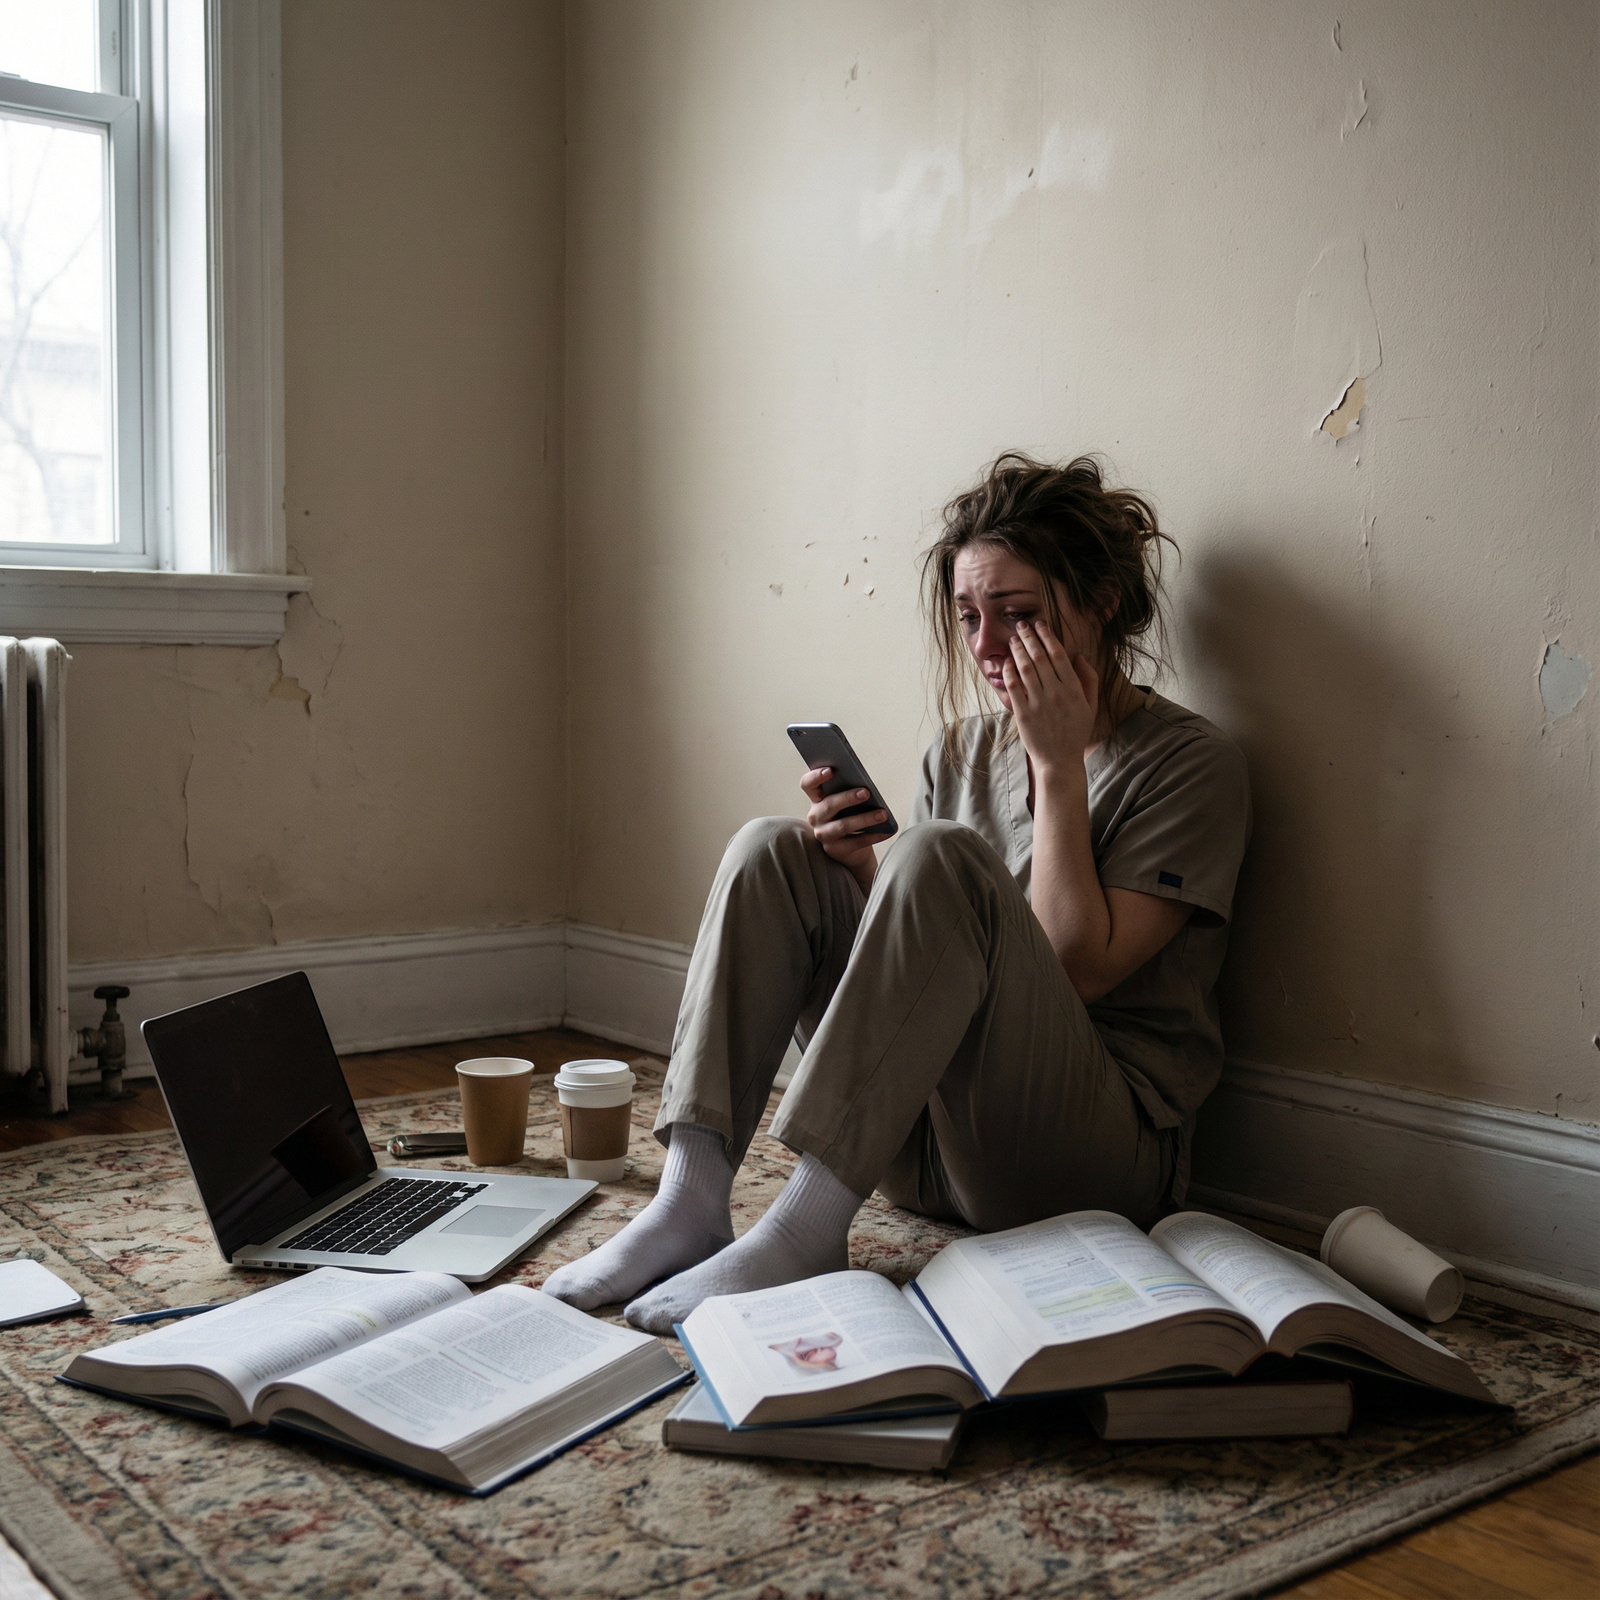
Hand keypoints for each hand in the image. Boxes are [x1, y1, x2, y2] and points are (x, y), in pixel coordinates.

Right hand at [801, 767, 884, 887]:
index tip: (831, 770)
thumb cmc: (851, 815)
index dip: (815, 777)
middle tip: (866, 792)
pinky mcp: (834, 850)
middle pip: (828, 805)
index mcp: (817, 798)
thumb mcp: (848, 802)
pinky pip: (855, 842)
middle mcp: (816, 816)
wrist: (852, 847)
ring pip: (842, 826)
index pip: (807, 784)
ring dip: (864, 819)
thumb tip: (866, 787)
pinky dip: (873, 836)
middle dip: (847, 798)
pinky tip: (887, 831)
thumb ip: (851, 791)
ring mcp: (823, 834)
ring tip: (883, 814)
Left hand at [1002, 619, 1097, 776]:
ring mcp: (1038, 703)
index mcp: (1073, 689)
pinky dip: (1009, 672)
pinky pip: (1014, 687)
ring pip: (1026, 669)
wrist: (1059, 760)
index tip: (1040, 625)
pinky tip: (1007, 662)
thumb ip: (1088, 679)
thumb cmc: (1076, 732)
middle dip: (1029, 637)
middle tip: (1022, 625)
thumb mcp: (1091, 706)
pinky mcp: (1023, 713)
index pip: (1059, 655)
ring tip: (1014, 639)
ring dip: (1018, 650)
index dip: (1048, 637)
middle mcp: (1056, 693)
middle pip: (1040, 657)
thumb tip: (1079, 656)